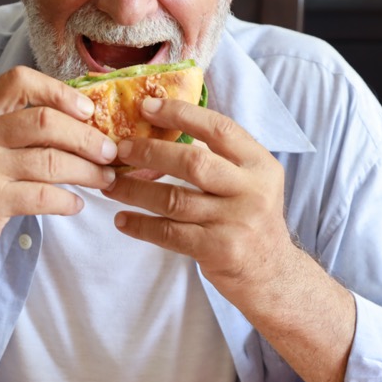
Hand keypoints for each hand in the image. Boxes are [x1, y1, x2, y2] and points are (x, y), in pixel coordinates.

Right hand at [0, 65, 118, 268]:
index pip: (20, 81)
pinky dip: (68, 201)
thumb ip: (20, 127)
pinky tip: (77, 204)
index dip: (59, 91)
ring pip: (50, 161)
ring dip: (87, 171)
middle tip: (110, 152)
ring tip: (105, 179)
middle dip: (86, 137)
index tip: (88, 111)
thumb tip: (87, 119)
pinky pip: (43, 196)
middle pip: (45, 121)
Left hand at [102, 96, 298, 300]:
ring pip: (174, 199)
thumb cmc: (250, 219)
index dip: (181, 114)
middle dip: (150, 152)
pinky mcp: (218, 250)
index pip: (219, 129)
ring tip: (110, 185)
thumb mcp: (251, 182)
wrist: (271, 273)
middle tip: (121, 149)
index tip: (147, 107)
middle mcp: (252, 191)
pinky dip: (141, 226)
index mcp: (260, 165)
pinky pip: (169, 233)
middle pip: (193, 162)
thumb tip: (163, 128)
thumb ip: (220, 157)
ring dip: (135, 191)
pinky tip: (122, 220)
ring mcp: (235, 222)